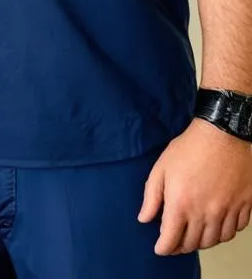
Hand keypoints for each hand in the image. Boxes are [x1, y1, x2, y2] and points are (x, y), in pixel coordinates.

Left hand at [138, 119, 251, 253]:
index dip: (164, 248)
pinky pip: (233, 232)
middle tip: (174, 242)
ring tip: (193, 236)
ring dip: (201, 242)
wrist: (223, 136)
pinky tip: (215, 226)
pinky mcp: (243, 208)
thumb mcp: (161, 168)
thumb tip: (144, 218)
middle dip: (180, 246)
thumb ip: (151, 196)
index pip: (171, 239)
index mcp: (181, 204)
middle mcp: (205, 214)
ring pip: (214, 241)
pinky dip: (222, 234)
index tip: (160, 249)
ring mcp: (226, 212)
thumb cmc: (189, 149)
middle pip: (193, 243)